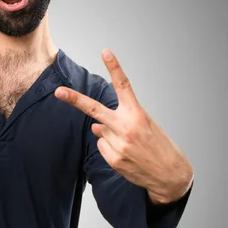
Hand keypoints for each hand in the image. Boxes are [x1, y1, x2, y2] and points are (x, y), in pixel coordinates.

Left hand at [55, 50, 192, 203]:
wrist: (169, 174)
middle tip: (58, 91)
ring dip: (110, 136)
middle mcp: (126, 127)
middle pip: (95, 109)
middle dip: (74, 100)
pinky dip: (110, 149)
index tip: (105, 52)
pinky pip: (101, 147)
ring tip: (130, 145)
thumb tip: (95, 126)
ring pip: (100, 132)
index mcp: (138, 114)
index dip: (114, 67)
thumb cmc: (158, 146)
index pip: (124, 86)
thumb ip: (119, 121)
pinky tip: (126, 155)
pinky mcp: (114, 159)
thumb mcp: (145, 127)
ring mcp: (119, 144)